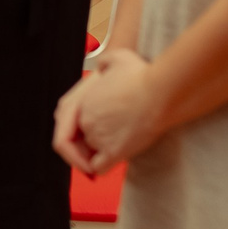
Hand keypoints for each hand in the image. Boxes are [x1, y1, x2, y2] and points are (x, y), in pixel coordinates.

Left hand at [53, 47, 162, 173]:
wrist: (159, 92)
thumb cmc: (142, 75)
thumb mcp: (118, 59)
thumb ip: (105, 63)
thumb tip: (102, 67)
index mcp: (82, 103)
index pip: (67, 123)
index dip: (77, 130)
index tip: (85, 135)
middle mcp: (86, 122)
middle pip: (80, 140)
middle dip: (87, 144)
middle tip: (101, 145)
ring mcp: (99, 137)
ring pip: (89, 154)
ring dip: (94, 155)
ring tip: (108, 153)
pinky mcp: (114, 152)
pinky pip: (98, 168)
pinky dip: (98, 169)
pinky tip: (106, 164)